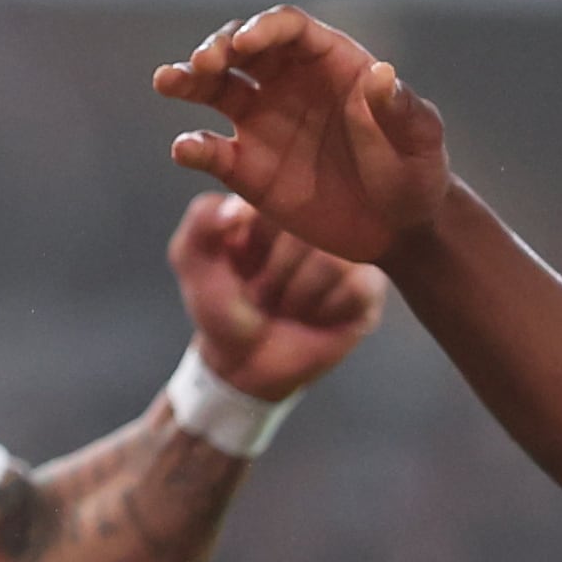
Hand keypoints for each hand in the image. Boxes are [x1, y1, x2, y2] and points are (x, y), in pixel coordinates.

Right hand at [154, 8, 452, 266]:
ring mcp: (262, 122)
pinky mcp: (247, 167)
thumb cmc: (416, 171)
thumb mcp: (421, 140)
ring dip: (188, 80)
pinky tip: (187, 149)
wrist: (400, 228)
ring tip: (167, 80)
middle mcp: (288, 82)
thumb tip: (380, 74)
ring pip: (214, 88)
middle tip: (205, 63)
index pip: (288, 28)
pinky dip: (194, 146)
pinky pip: (211, 150)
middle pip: (241, 47)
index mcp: (330, 62)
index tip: (246, 43)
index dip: (264, 28)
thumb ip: (401, 108)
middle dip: (218, 47)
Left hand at [171, 192, 386, 399]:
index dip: (259, 239)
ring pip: (336, 259)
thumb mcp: (193, 260)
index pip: (282, 197)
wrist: (245, 363)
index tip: (242, 262)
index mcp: (278, 201)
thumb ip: (201, 223)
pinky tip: (314, 315)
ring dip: (299, 296)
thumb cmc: (221, 305)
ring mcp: (348, 251)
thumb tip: (237, 207)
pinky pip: (358, 287)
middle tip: (262, 293)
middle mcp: (318, 218)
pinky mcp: (369, 286)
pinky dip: (325, 309)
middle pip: (311, 230)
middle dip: (276, 275)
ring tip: (286, 306)